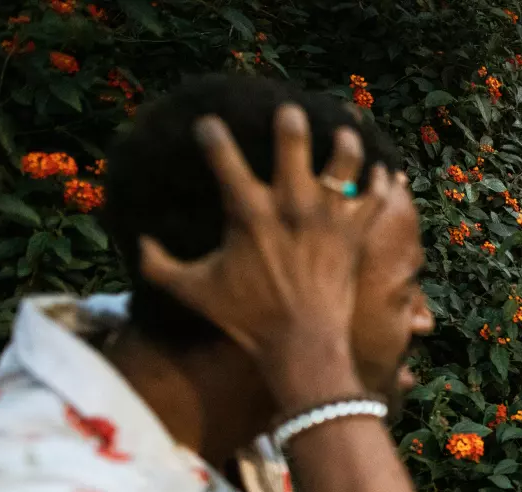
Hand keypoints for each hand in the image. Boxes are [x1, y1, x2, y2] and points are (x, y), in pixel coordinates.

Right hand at [137, 105, 394, 398]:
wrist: (303, 347)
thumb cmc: (248, 320)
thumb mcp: (193, 292)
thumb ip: (158, 266)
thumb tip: (139, 243)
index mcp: (248, 212)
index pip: (222, 154)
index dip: (211, 133)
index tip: (208, 125)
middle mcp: (291, 204)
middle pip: (292, 139)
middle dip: (289, 120)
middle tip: (288, 113)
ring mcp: (327, 217)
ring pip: (345, 159)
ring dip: (345, 142)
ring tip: (343, 134)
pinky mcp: (355, 234)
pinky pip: (376, 196)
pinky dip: (382, 181)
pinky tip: (381, 172)